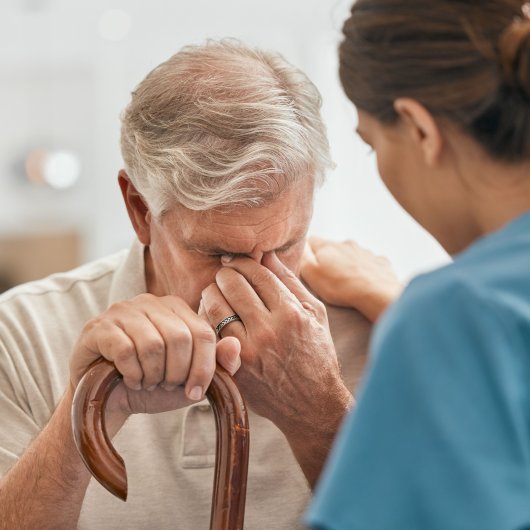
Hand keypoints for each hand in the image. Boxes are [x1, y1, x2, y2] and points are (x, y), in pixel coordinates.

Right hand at [69, 293, 240, 423]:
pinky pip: (125, 350)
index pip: (203, 333)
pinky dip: (132, 374)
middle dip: (176, 373)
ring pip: (153, 344)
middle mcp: (151, 302)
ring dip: (152, 375)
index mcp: (177, 308)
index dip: (203, 368)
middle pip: (180, 338)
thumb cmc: (152, 385)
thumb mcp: (189, 380)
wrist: (108, 400)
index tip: (194, 393)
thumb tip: (235, 345)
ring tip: (147, 382)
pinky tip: (129, 379)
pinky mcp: (98, 327)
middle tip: (164, 385)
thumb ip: (216, 364)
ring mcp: (122, 311)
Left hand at [200, 253, 351, 485]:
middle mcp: (268, 330)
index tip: (237, 261)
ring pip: (215, 306)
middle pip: (232, 285)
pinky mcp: (234, 367)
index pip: (257, 273)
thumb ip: (290, 282)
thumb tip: (267, 254)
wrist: (311, 403)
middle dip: (225, 274)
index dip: (243, 262)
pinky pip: (209, 332)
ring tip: (216, 292)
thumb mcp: (315, 314)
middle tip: (225, 275)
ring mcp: (248, 350)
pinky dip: (207, 318)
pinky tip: (212, 315)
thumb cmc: (316, 354)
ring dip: (212, 293)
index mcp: (291, 313)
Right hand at [301, 236, 401, 321]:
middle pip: (332, 247)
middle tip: (327, 276)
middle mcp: (346, 243)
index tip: (308, 265)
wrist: (376, 293)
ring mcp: (364, 251)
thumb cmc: (339, 287)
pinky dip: (364, 269)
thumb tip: (300, 248)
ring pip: (351, 254)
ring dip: (347, 263)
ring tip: (346, 282)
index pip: (311, 241)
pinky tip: (364, 282)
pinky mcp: (379, 261)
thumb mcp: (311, 274)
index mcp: (327, 246)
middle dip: (328, 258)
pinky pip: (369, 263)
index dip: (307, 252)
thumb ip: (302, 258)